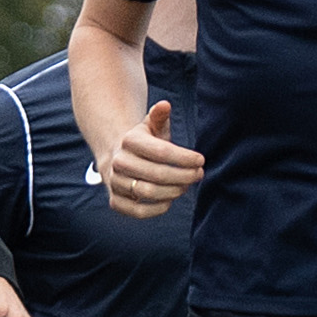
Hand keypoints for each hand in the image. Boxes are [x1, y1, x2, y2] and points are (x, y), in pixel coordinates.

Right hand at [102, 95, 205, 216]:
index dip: (185, 158)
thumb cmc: (143, 142)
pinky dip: (157, 209)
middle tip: (198, 175)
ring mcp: (115, 182)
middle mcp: (119, 162)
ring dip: (173, 192)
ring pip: (148, 192)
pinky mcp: (116, 201)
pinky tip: (170, 200)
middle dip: (184, 176)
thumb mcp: (151, 125)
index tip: (201, 161)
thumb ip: (159, 116)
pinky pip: (138, 211)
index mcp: (129, 141)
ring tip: (186, 186)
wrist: (117, 157)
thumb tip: (165, 104)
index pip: (162, 152)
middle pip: (158, 174)